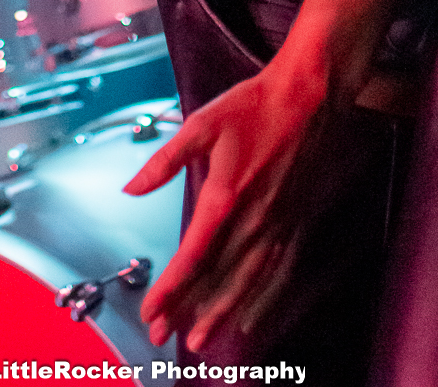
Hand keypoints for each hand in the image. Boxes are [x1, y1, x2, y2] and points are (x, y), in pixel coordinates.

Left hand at [123, 61, 338, 352]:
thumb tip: (131, 188)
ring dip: (220, 313)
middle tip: (161, 335)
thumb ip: (164, 161)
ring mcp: (275, 223)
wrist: (306, 97)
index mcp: (225, 196)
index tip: (150, 311)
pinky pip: (273, 271)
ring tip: (198, 340)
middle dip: (187, 310)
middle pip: (216, 278)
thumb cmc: (252, 106)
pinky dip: (258, 299)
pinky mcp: (292, 221)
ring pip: (246, 282)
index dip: (170, 289)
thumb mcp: (200, 125)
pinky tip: (247, 316)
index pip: (192, 256)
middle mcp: (252, 219)